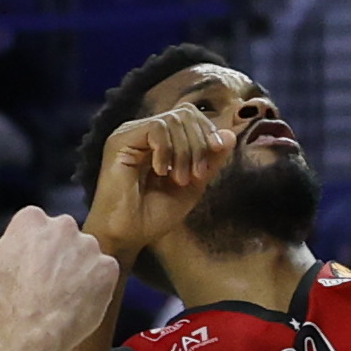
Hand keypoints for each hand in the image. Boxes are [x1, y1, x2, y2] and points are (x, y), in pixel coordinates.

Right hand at [0, 200, 118, 350]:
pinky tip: (77, 300)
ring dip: (76, 269)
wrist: (29, 333)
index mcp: (33, 219)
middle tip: (40, 284)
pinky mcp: (108, 268)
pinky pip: (103, 272)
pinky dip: (94, 284)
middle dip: (54, 256)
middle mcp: (65, 225)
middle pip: (61, 238)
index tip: (21, 272)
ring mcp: (90, 246)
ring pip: (83, 254)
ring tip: (59, 295)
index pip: (34, 228)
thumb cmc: (0, 297)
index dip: (27, 252)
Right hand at [85, 98, 228, 250]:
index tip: (217, 152)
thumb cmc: (154, 216)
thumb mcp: (193, 185)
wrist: (128, 236)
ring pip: (173, 120)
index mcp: (161, 140)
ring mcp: (131, 134)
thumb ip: (211, 160)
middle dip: (200, 143)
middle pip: (185, 113)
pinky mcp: (120, 140)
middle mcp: (144, 132)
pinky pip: (156, 128)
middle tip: (196, 175)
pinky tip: (161, 171)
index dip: (208, 131)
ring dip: (185, 151)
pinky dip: (166, 149)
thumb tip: (231, 134)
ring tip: (179, 179)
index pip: (190, 116)